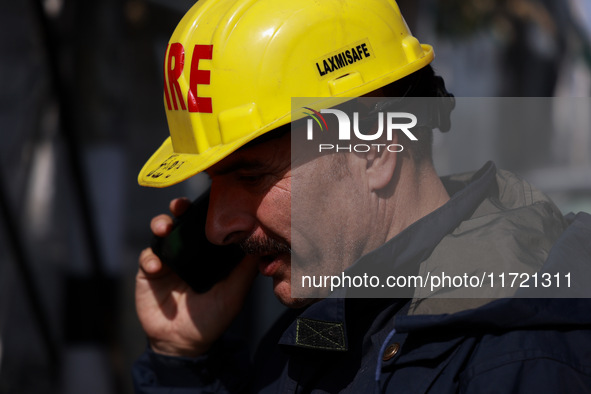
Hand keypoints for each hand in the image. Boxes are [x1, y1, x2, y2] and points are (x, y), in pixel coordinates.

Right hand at [135, 198, 257, 356]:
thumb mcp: (234, 293)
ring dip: (160, 224)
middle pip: (181, 220)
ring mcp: (168, 260)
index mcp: (208, 252)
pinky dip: (150, 258)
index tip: (209, 199)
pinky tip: (156, 266)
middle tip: (180, 206)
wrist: (183, 343)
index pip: (206, 223)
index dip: (206, 210)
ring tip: (164, 228)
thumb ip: (245, 270)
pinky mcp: (149, 272)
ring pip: (161, 231)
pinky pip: (147, 256)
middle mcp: (188, 251)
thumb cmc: (212, 318)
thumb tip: (262, 244)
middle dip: (179, 208)